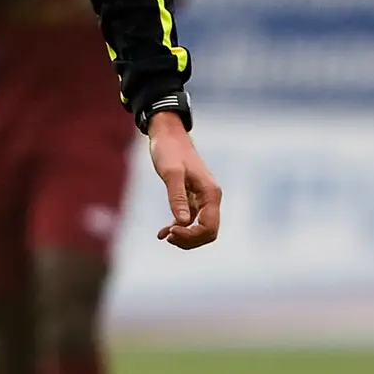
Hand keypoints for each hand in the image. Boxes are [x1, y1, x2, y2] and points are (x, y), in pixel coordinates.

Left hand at [148, 112, 221, 248]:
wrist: (167, 134)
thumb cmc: (169, 150)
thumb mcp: (171, 172)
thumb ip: (177, 197)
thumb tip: (182, 223)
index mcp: (211, 194)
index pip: (209, 228)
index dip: (192, 235)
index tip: (171, 231)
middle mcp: (210, 198)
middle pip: (208, 232)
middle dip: (190, 240)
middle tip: (168, 238)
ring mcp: (202, 198)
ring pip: (199, 227)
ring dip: (184, 236)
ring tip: (164, 236)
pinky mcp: (192, 196)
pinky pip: (189, 219)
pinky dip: (178, 227)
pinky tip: (163, 232)